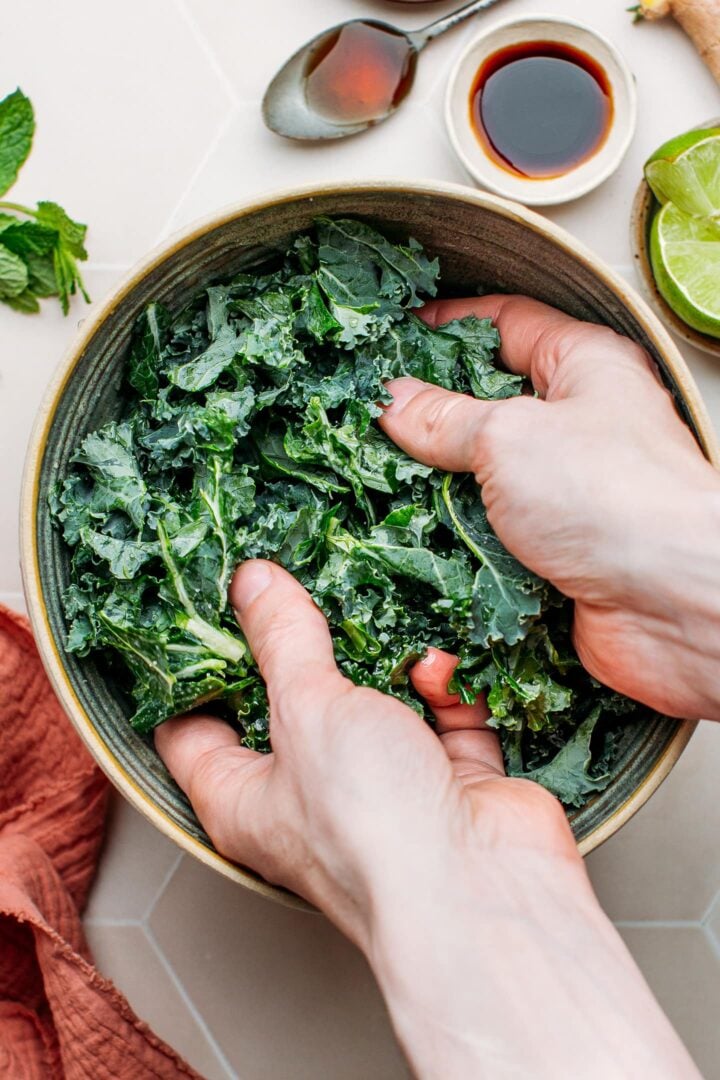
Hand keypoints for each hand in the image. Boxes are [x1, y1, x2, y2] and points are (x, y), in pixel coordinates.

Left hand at [156, 559, 575, 943]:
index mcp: (244, 797)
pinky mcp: (446, 780)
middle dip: (306, 646)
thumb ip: (281, 640)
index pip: (194, 730)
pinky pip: (441, 715)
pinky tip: (440, 670)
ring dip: (390, 661)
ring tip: (389, 626)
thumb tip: (252, 585)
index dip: (193, 672)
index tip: (203, 609)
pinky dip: (445, 689)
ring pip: (376, 700)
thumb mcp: (306, 709)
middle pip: (293, 703)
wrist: (482, 888)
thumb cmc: (371, 826)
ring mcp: (381, 788)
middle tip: (303, 586)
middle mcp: (309, 796)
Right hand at [380, 295, 719, 719]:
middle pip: (489, 405)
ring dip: (434, 485)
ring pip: (484, 479)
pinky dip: (452, 539)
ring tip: (374, 476)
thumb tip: (393, 401)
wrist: (677, 606)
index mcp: (584, 367)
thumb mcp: (510, 436)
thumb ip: (442, 417)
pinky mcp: (555, 551)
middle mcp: (580, 425)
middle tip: (369, 413)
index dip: (448, 322)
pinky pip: (489, 536)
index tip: (394, 333)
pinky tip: (411, 535)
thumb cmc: (618, 498)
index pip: (507, 323)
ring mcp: (567, 492)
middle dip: (429, 412)